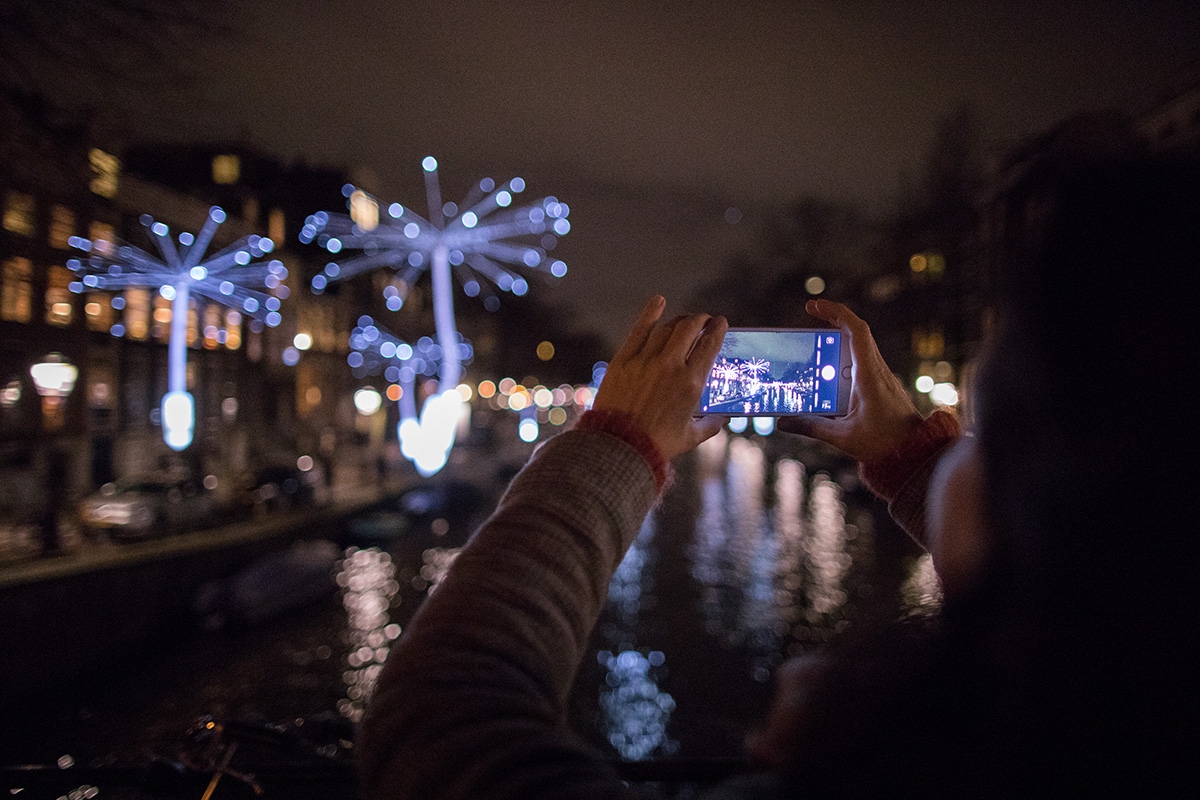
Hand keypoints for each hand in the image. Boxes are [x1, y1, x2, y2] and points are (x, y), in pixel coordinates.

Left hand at [592, 296, 728, 460]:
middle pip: (690, 328)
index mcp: (691, 383)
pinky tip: (659, 301)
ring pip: (667, 327)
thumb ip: (710, 425)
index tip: (720, 323)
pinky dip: (651, 312)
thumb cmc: (657, 444)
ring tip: (684, 320)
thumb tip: (722, 419)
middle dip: (700, 319)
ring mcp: (645, 360)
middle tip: (703, 320)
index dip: (717, 329)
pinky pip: (639, 329)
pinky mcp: (624, 360)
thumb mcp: (690, 437)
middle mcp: (671, 366)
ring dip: (680, 320)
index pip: (710, 344)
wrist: (619, 445)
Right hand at [778, 299, 921, 462]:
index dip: (835, 312)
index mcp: (869, 375)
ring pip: (860, 346)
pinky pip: (862, 362)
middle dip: (833, 317)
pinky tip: (829, 369)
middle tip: (810, 313)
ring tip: (814, 340)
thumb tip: (783, 422)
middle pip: (857, 332)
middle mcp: (877, 370)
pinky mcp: (882, 386)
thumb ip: (811, 427)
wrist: (915, 454)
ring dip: (839, 337)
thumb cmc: (884, 444)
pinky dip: (845, 356)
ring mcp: (882, 376)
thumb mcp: (842, 436)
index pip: (856, 331)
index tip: (814, 306)